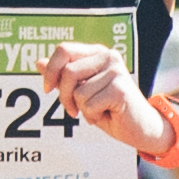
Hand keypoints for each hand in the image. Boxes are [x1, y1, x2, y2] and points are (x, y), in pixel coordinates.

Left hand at [37, 42, 170, 154]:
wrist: (140, 128)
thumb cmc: (110, 109)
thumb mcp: (81, 92)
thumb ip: (62, 77)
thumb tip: (38, 62)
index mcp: (97, 53)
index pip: (63, 49)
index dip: (50, 70)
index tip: (48, 89)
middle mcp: (108, 56)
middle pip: (67, 73)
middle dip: (64, 97)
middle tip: (73, 111)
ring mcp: (115, 70)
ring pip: (78, 92)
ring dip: (82, 109)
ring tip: (98, 111)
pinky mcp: (119, 88)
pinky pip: (89, 104)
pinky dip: (92, 116)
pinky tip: (108, 115)